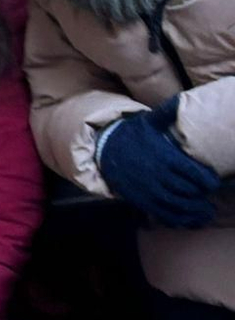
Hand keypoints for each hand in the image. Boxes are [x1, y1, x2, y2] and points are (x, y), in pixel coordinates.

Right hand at [97, 102, 219, 228]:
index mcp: (165, 157)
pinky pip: (162, 214)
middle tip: (210, 199)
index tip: (213, 183)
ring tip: (206, 213)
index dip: (208, 181)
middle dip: (202, 198)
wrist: (105, 150)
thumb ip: (168, 112)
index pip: (194, 173)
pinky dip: (177, 220)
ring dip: (194, 212)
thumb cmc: (133, 135)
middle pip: (188, 192)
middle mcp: (158, 176)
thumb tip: (182, 98)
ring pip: (177, 206)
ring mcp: (148, 190)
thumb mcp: (149, 121)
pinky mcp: (141, 200)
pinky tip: (188, 221)